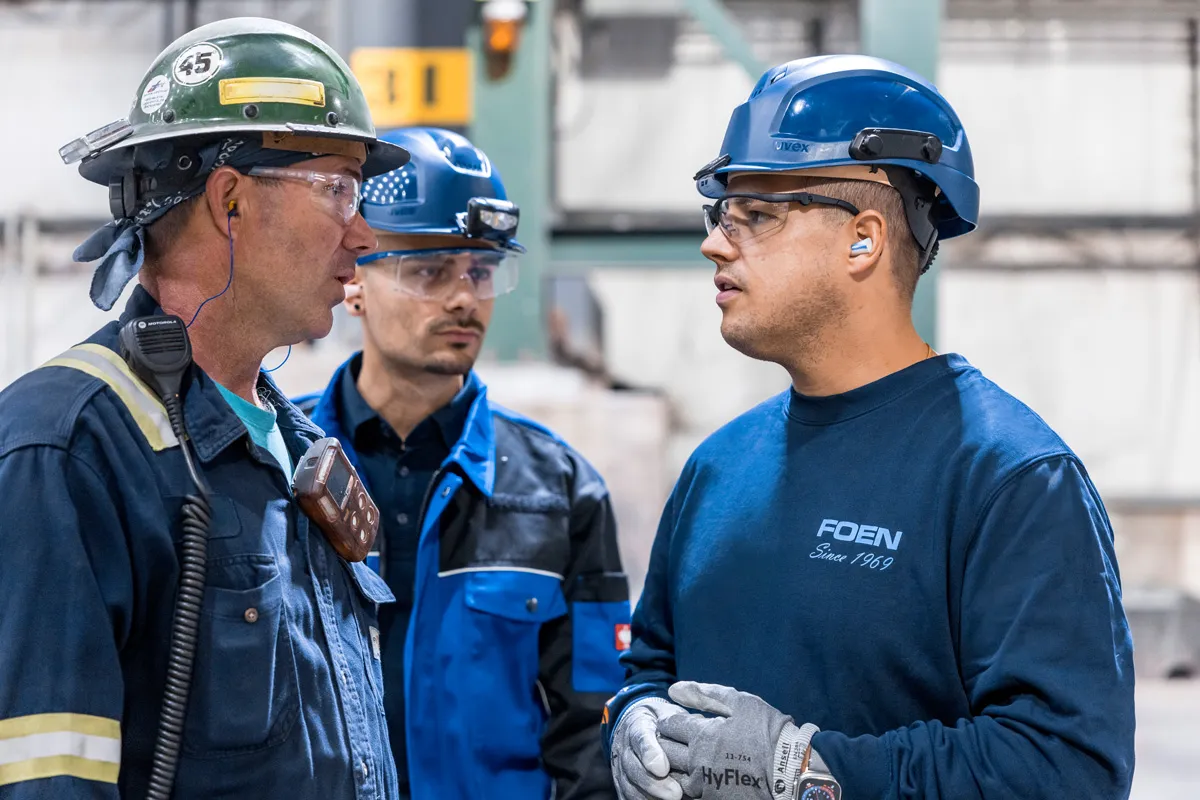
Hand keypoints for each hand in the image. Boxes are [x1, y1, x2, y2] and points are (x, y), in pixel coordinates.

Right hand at [611, 697, 686, 799]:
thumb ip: (679, 723)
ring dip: (650, 796)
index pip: (640, 738)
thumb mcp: (670, 714)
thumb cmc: (664, 722)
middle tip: (676, 793)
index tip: (663, 769)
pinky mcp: (623, 783)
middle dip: (653, 784)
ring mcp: (621, 767)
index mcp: (638, 725)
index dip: (650, 753)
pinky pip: (629, 795)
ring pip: (630, 786)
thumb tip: (697, 731)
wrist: (643, 725)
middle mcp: (625, 747)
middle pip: (633, 768)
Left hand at [656, 682, 807, 799]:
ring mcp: (704, 785)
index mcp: (702, 734)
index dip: (670, 720)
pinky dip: (690, 783)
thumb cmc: (769, 732)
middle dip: (667, 742)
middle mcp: (697, 761)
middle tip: (680, 739)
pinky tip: (703, 775)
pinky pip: (689, 793)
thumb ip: (704, 694)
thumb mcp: (741, 703)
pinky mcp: (713, 799)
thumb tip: (673, 689)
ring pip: (674, 775)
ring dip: (676, 765)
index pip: (668, 725)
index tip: (678, 721)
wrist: (793, 770)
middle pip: (665, 751)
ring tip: (691, 757)